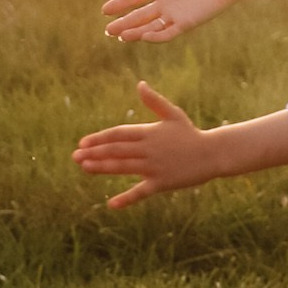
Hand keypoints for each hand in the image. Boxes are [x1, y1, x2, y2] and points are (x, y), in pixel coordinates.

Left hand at [74, 82, 218, 209]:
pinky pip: (141, 192)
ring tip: (85, 169)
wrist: (213, 154)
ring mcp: (155, 167)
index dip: (100, 138)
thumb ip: (154, 101)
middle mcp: (149, 149)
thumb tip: (139, 84)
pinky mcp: (162, 183)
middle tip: (75, 157)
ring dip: (103, 168)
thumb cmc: (191, 133)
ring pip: (124, 168)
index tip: (82, 143)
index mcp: (149, 132)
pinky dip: (127, 199)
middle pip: (117, 151)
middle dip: (94, 153)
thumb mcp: (173, 114)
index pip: (119, 134)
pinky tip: (111, 204)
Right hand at [102, 0, 240, 44]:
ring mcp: (175, 14)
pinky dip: (156, 36)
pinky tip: (144, 36)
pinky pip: (168, 33)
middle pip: (139, 15)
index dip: (120, 4)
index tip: (104, 10)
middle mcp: (166, 1)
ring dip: (136, 32)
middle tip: (107, 31)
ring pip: (150, 26)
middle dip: (123, 23)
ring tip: (121, 37)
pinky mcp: (187, 23)